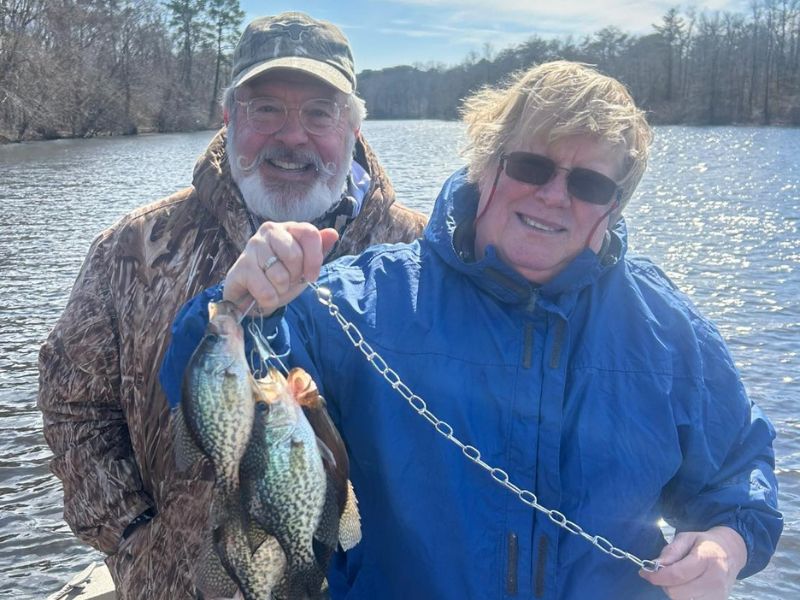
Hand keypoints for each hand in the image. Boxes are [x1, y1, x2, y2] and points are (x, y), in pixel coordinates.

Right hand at [223, 221, 338, 315]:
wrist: (252, 296)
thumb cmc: (280, 276)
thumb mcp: (304, 265)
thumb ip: (318, 250)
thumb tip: (333, 234)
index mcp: (288, 228)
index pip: (310, 234)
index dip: (314, 259)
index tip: (311, 276)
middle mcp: (269, 231)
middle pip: (294, 256)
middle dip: (294, 276)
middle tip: (286, 280)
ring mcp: (253, 246)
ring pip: (279, 275)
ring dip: (281, 290)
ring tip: (273, 286)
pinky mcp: (241, 266)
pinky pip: (266, 290)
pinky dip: (269, 299)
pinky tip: (262, 295)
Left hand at [639, 526, 746, 599]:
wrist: (731, 552)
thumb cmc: (704, 543)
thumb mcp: (686, 537)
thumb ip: (671, 551)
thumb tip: (655, 565)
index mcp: (706, 559)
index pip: (677, 575)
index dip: (657, 576)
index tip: (644, 573)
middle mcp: (714, 580)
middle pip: (677, 592)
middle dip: (664, 584)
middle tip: (663, 574)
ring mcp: (718, 594)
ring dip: (673, 592)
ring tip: (676, 580)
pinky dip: (683, 596)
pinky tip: (684, 586)